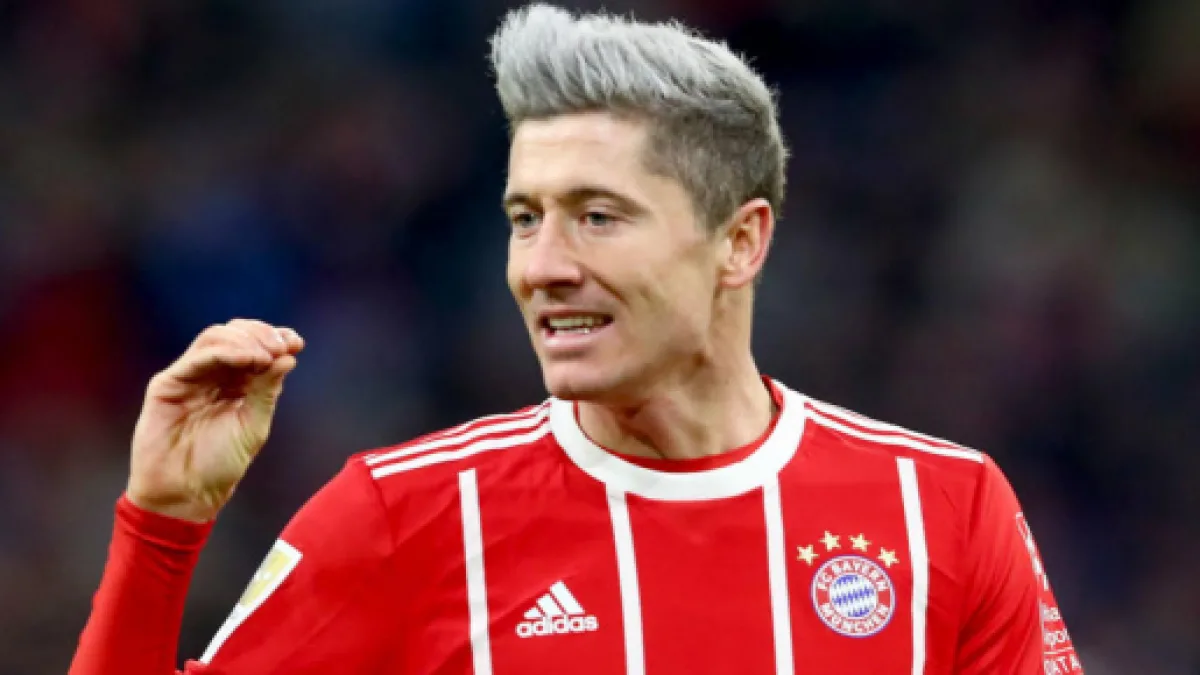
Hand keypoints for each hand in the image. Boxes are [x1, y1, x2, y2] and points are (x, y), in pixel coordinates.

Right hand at [126, 319, 304, 522]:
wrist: (186, 492)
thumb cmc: (220, 463)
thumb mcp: (254, 425)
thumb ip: (267, 390)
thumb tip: (288, 357)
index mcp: (238, 381)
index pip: (257, 344)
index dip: (277, 337)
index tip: (296, 343)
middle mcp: (214, 373)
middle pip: (237, 332)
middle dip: (262, 334)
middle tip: (281, 347)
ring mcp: (190, 376)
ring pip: (216, 337)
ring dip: (245, 340)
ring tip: (264, 356)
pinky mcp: (168, 384)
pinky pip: (196, 357)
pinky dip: (224, 351)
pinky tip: (246, 359)